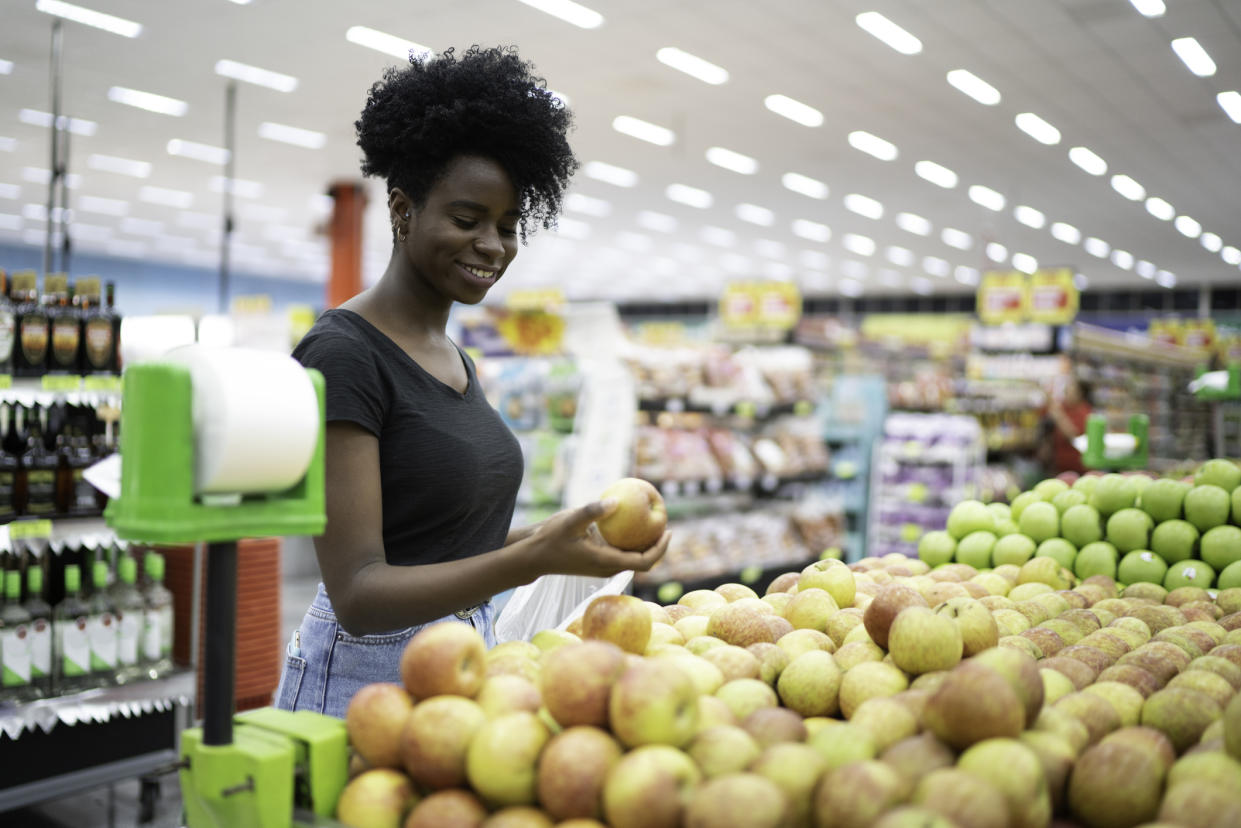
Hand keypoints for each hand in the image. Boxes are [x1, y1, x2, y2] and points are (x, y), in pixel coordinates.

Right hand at [524, 499, 669, 577]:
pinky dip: (630, 541)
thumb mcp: (570, 521)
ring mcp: (602, 566)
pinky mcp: (596, 561)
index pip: (643, 562)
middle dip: (657, 545)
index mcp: (605, 562)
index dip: (660, 549)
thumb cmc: (550, 539)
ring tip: (653, 521)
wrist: (534, 556)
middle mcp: (607, 568)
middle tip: (666, 524)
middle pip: (642, 562)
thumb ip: (593, 510)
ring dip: (645, 544)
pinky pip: (621, 553)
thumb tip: (617, 502)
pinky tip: (630, 522)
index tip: (669, 531)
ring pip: (632, 558)